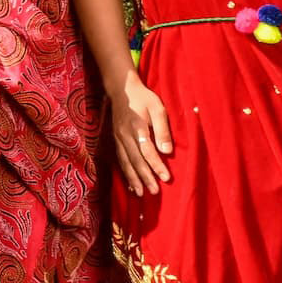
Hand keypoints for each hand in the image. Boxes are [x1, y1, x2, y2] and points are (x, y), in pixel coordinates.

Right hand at [107, 76, 174, 197]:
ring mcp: (118, 138)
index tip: (166, 178)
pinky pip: (119, 159)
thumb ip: (162, 130)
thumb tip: (167, 151)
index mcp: (137, 127)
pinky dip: (125, 172)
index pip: (148, 151)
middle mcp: (125, 135)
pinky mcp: (115, 139)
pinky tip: (129, 182)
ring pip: (126, 162)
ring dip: (133, 179)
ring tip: (140, 193)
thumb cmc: (143, 98)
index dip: (157, 166)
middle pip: (136, 160)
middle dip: (145, 177)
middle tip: (155, 192)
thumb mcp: (157, 108)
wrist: (121, 89)